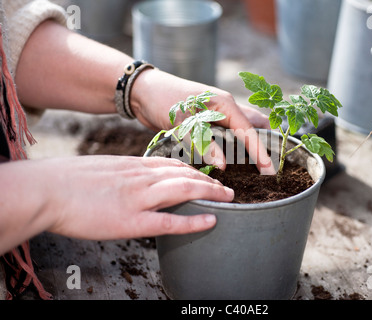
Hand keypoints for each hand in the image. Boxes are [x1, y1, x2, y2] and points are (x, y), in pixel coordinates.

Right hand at [0, 156, 233, 254]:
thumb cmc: (66, 180)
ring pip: (184, 190)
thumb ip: (122, 173)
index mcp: (132, 166)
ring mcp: (138, 198)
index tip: (207, 175)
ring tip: (228, 198)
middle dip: (210, 181)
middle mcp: (141, 178)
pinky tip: (211, 221)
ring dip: (211, 194)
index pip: (172, 164)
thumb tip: (133, 179)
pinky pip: (170, 221)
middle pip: (185, 174)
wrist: (46, 189)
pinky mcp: (131, 221)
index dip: (194, 170)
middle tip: (227, 188)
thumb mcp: (101, 168)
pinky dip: (193, 221)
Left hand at [130, 69, 275, 174]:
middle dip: (264, 143)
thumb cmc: (164, 101)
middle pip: (253, 124)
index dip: (260, 151)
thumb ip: (204, 144)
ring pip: (242, 128)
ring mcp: (217, 112)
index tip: (269, 170)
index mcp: (225, 104)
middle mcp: (225, 107)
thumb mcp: (184, 123)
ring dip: (250, 142)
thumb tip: (224, 166)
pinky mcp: (207, 119)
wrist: (144, 91)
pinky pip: (228, 132)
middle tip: (269, 166)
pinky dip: (235, 142)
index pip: (249, 130)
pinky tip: (234, 156)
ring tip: (258, 163)